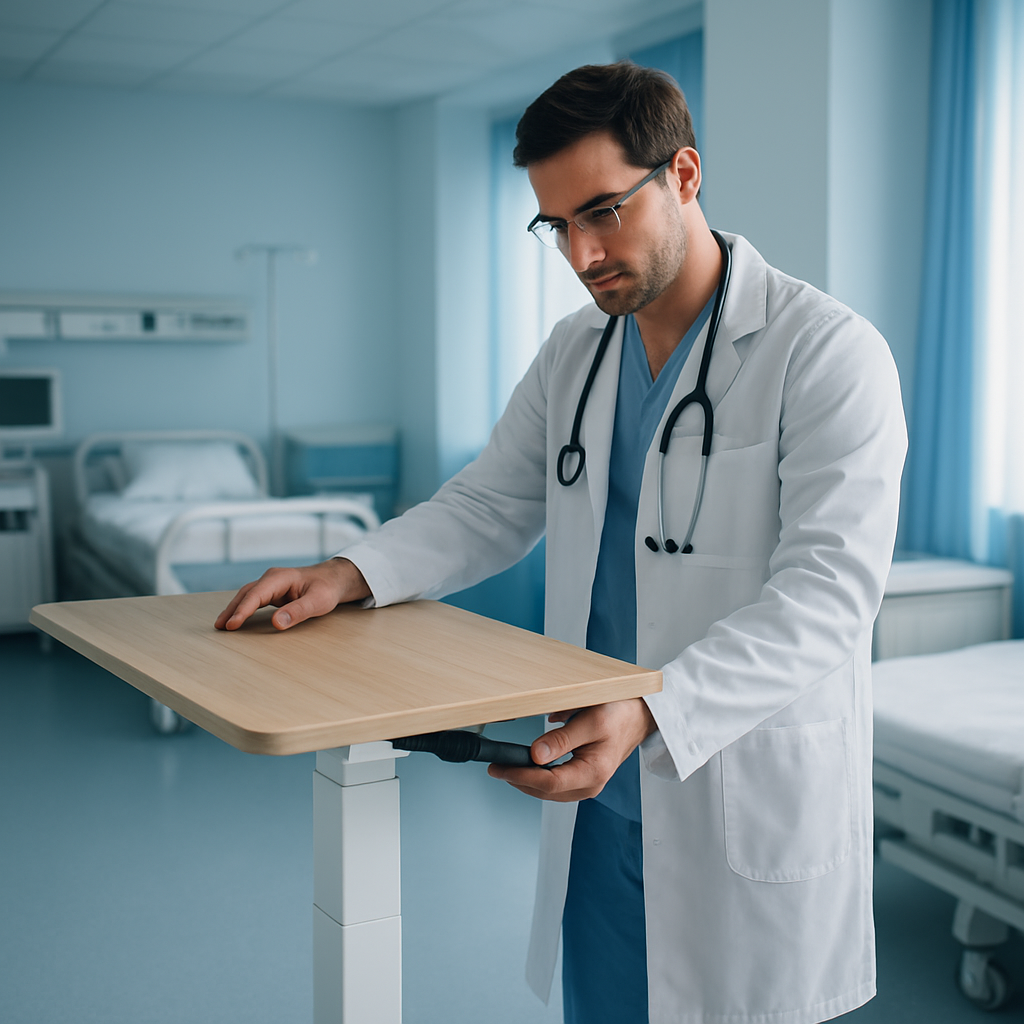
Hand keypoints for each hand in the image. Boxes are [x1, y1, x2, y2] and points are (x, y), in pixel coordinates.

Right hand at [214, 557, 370, 631]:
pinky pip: (254, 600)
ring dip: (234, 610)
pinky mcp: (273, 592)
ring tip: (222, 626)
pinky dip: (243, 609)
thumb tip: (276, 623)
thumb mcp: (318, 601)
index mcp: (279, 578)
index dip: (242, 611)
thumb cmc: (328, 588)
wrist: (335, 579)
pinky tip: (237, 619)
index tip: (232, 625)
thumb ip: (298, 611)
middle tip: (219, 627)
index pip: (256, 595)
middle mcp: (272, 579)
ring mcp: (271, 584)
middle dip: (231, 610)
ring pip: (247, 596)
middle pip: (246, 594)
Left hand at [487, 698, 656, 801]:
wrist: (638, 717)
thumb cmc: (619, 715)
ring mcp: (587, 784)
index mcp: (593, 773)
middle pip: (546, 792)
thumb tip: (535, 755)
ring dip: (526, 781)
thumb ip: (562, 739)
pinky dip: (538, 778)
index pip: (549, 782)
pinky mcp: (583, 779)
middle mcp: (590, 785)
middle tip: (495, 767)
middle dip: (518, 780)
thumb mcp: (590, 721)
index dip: (521, 775)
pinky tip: (526, 768)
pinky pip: (556, 785)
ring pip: (549, 791)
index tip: (500, 767)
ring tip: (505, 768)